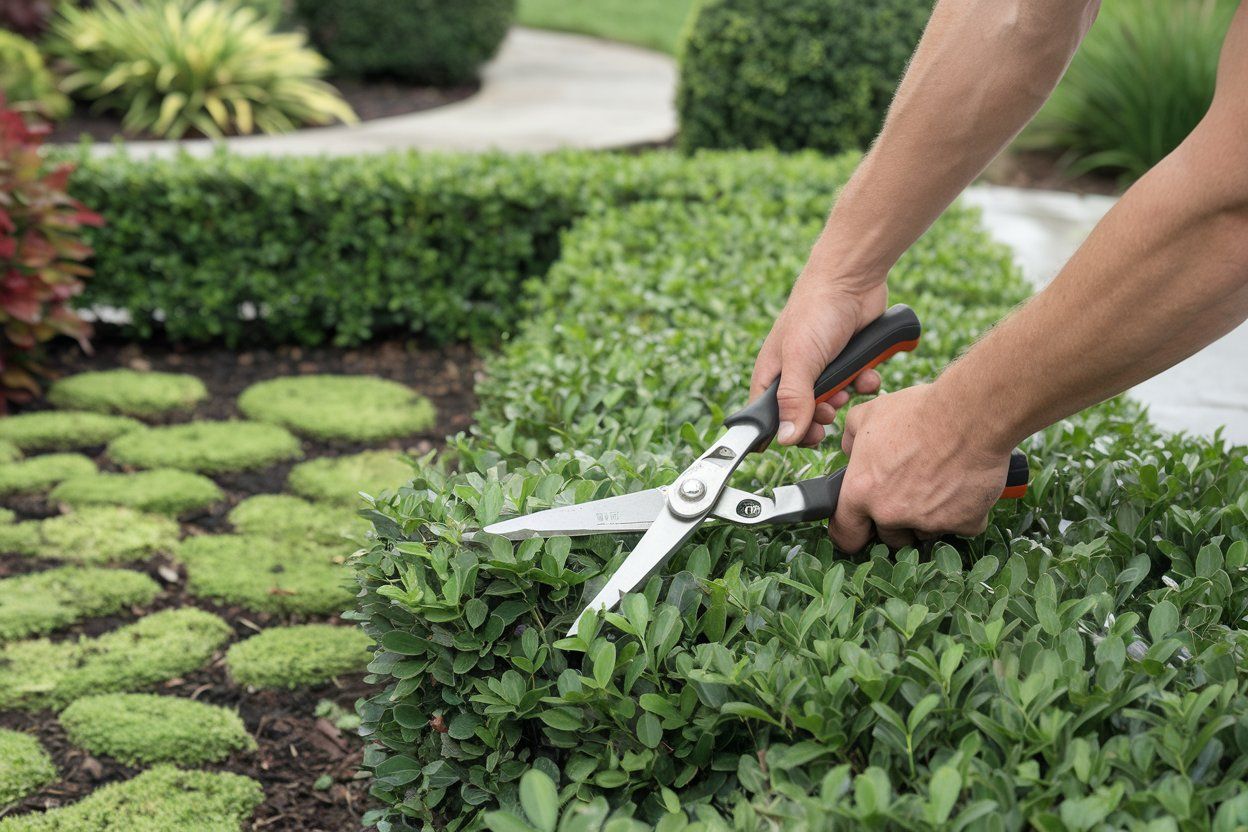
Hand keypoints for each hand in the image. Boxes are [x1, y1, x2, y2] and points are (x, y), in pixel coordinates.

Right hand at [751, 278, 888, 446]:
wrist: (854, 278)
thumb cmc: (816, 312)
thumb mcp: (801, 359)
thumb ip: (793, 399)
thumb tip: (785, 439)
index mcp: (773, 374)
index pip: (770, 417)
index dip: (785, 431)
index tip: (804, 436)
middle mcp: (795, 374)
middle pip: (805, 416)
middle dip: (821, 417)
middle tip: (830, 412)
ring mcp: (824, 368)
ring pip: (834, 402)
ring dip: (845, 399)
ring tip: (849, 386)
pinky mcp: (849, 362)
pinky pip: (857, 386)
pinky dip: (865, 383)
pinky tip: (869, 373)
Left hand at [829, 383, 1013, 551]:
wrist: (970, 415)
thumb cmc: (918, 412)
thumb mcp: (869, 414)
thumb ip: (851, 437)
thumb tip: (850, 451)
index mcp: (862, 492)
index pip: (846, 534)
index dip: (852, 533)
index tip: (862, 531)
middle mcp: (891, 514)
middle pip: (890, 537)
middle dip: (898, 521)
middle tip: (912, 491)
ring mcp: (929, 523)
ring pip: (926, 533)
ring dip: (930, 518)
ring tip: (940, 483)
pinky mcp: (965, 523)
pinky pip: (963, 525)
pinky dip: (966, 510)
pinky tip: (966, 484)